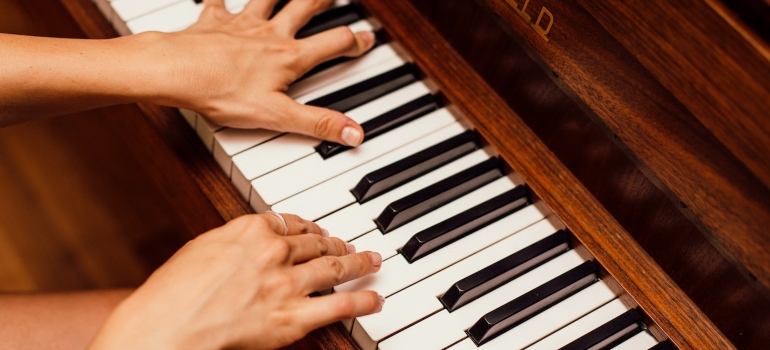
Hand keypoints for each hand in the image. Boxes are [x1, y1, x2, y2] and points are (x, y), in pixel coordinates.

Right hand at [88, 213, 382, 349]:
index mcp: (250, 229)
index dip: (309, 228)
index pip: (291, 223)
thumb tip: (248, 242)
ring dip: (358, 263)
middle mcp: (274, 251)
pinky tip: (375, 298)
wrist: (166, 328)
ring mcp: (287, 283)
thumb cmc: (172, 294)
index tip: (316, 230)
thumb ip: (233, 242)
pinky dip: (363, 300)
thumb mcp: (201, 250)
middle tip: (349, 245)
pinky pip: (340, 304)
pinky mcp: (294, 316)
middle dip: (337, 243)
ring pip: (335, 267)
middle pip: (317, 243)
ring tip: (372, 261)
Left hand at [160, 0, 374, 145]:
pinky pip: (221, 1)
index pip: (333, 44)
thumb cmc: (221, 92)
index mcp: (289, 57)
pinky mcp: (214, 20)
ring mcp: (242, 24)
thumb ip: (317, 123)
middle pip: (304, 8)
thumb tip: (354, 133)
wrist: (175, 72)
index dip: (354, 41)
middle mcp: (269, 34)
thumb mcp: (277, 116)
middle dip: (323, 0)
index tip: (366, 38)